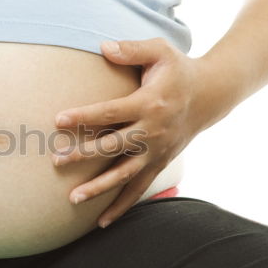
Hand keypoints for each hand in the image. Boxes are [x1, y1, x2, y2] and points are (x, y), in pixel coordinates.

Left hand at [52, 37, 209, 227]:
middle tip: (56, 160)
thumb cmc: (178, 69)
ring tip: (72, 198)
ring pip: (125, 174)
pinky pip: (139, 188)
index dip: (84, 116)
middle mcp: (153, 131)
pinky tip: (101, 222)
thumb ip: (131, 49)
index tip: (58, 119)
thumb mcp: (160, 51)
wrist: (211, 94)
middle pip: (113, 146)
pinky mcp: (160, 163)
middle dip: (84, 154)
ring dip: (99, 188)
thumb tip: (102, 46)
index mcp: (149, 103)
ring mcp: (157, 151)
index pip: (111, 111)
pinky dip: (121, 206)